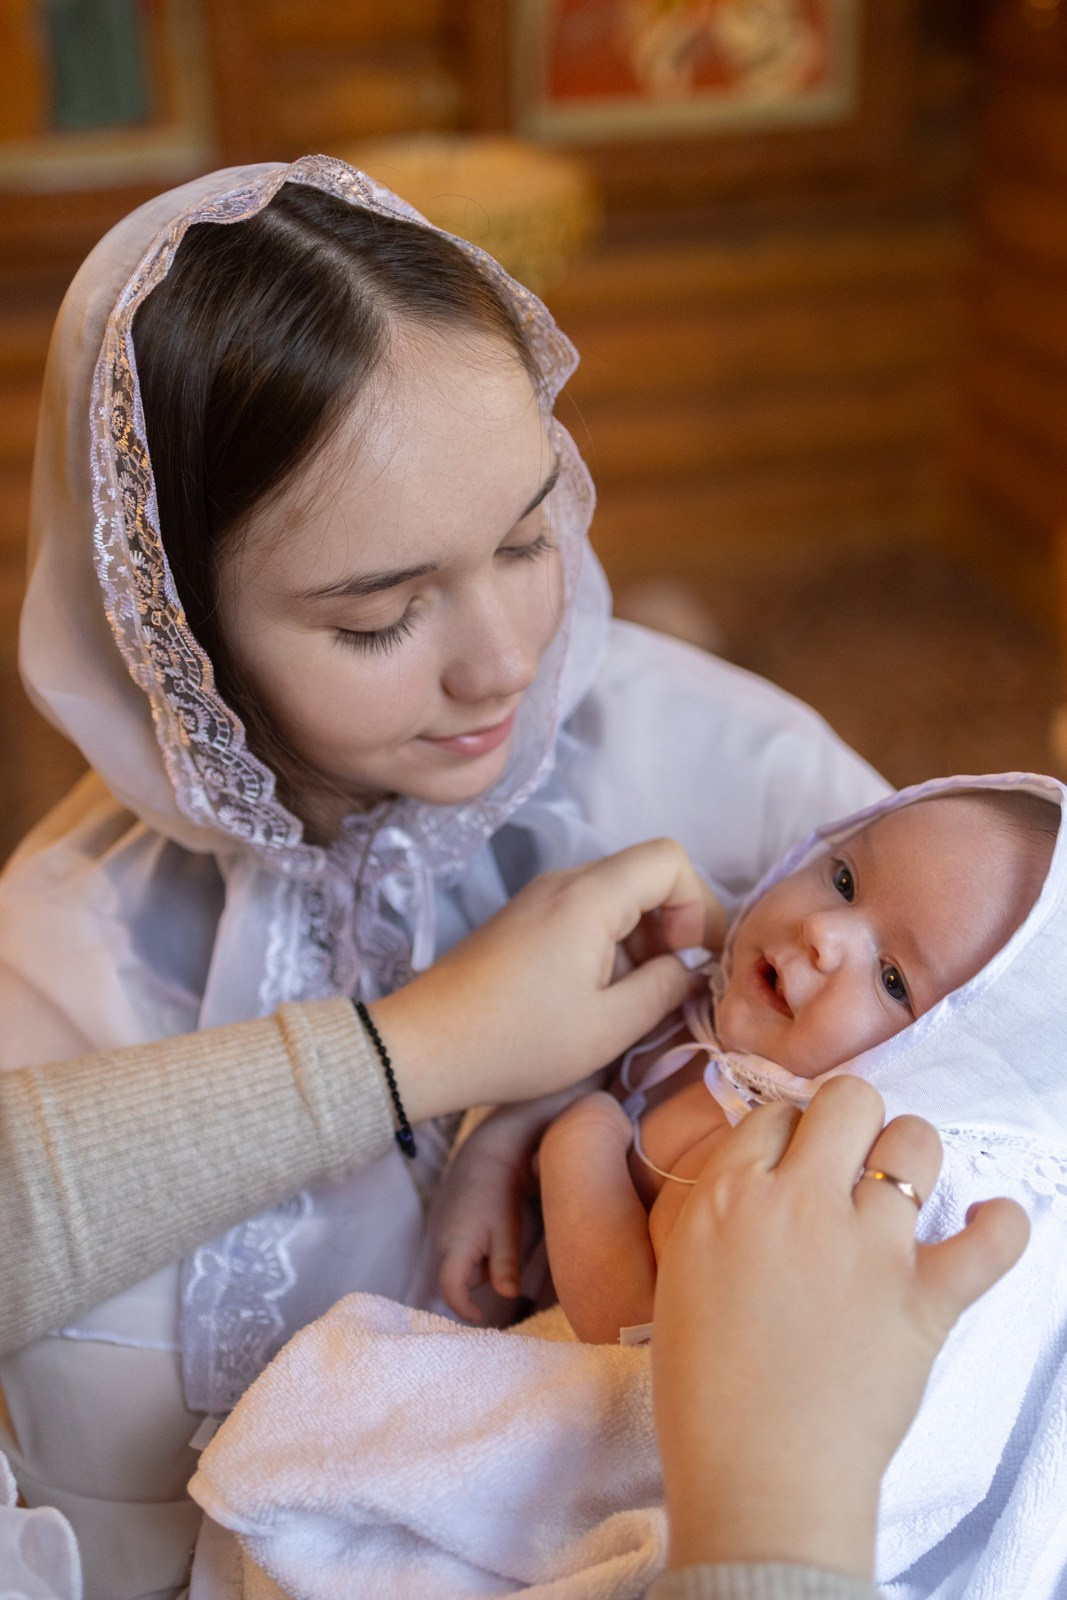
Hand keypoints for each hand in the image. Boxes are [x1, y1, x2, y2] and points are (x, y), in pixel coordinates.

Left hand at [373, 839, 723, 1121]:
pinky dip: (608, 946)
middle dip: (673, 926)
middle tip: (668, 987)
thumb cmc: (518, 1041)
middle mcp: (564, 882)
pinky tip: (596, 998)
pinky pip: (586, 914)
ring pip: (617, 897)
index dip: (696, 906)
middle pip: (645, 875)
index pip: (669, 859)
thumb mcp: (608, 1027)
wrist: (424, 1047)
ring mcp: (540, 898)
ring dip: (641, 942)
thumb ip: (664, 988)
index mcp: (589, 896)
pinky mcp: (523, 920)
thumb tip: (689, 967)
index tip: (687, 960)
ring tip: (631, 1002)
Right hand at [432, 1107, 539, 1321]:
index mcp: (455, 1245)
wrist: (487, 1153)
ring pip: (455, 1264)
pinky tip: (484, 1227)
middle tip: (499, 1259)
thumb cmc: (501, 1192)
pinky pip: (452, 1248)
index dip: (463, 1309)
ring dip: (473, 1263)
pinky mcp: (439, 1221)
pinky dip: (468, 1248)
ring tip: (494, 1233)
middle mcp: (439, 1240)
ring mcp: (436, 1230)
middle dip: (474, 1281)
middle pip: (454, 1279)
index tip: (481, 1317)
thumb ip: (505, 1265)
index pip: (451, 1289)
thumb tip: (508, 1295)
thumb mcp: (508, 1230)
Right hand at [652, 1075, 1029, 1576]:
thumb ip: (723, 1214)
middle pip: (848, 1099)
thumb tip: (766, 1177)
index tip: (797, 1160)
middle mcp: (797, 1203)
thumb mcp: (682, 1275)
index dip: (792, 1131)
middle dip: (855, 1119)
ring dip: (914, 1158)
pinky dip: (1000, 1227)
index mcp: (727, 1197)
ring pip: (916, 1141)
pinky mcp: (924, 1298)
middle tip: (851, 1163)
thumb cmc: (705, 1394)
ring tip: (905, 1195)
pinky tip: (992, 1223)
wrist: (757, 1482)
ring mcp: (867, 1247)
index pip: (775, 1112)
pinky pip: (989, 1239)